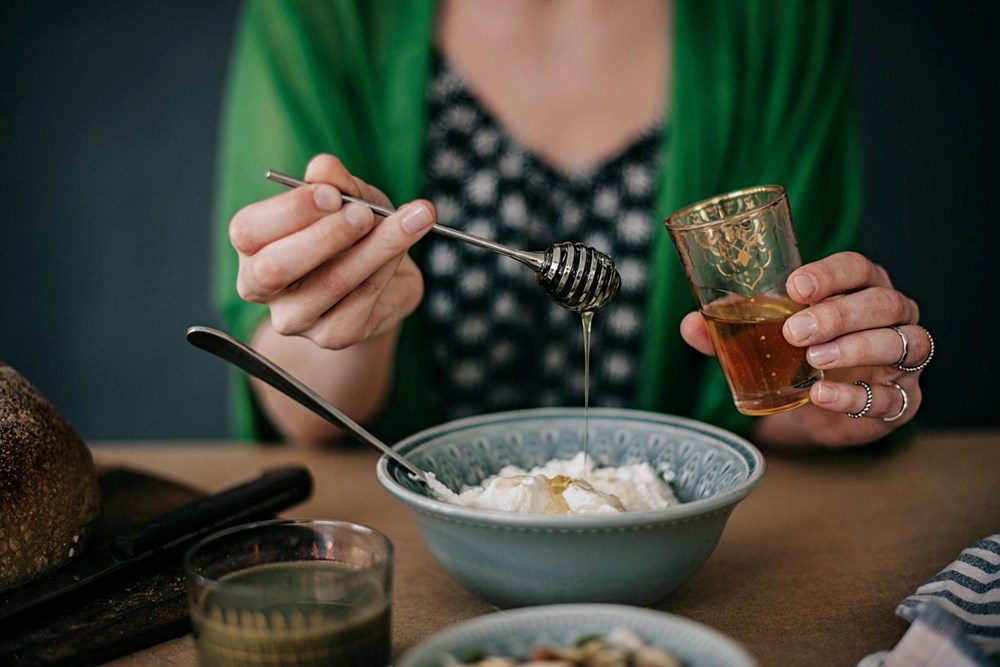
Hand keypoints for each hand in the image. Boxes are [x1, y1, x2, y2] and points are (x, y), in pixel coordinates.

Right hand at [229, 154, 435, 348]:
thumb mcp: (348, 199)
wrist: (383, 282)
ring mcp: (295, 317)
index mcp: (253, 245)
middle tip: (365, 213)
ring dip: (375, 248)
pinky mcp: (332, 335)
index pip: (249, 230)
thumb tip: (324, 168)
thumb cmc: (354, 234)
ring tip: (411, 220)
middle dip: (325, 236)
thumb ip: (335, 183)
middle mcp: (262, 286)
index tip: (332, 192)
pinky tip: (406, 246)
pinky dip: (388, 266)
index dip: (290, 211)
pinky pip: (362, 299)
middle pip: (276, 268)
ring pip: (331, 283)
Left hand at [680, 251, 931, 447]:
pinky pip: (891, 397)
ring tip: (814, 359)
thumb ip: (729, 329)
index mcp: (861, 287)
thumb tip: (689, 325)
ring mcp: (904, 358)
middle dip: (839, 314)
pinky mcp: (902, 400)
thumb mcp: (764, 337)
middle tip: (794, 331)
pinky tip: (821, 396)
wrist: (824, 405)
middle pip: (883, 303)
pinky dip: (855, 397)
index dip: (831, 274)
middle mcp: (892, 316)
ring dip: (857, 349)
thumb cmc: (800, 353)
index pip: (858, 268)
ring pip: (903, 342)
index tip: (795, 287)